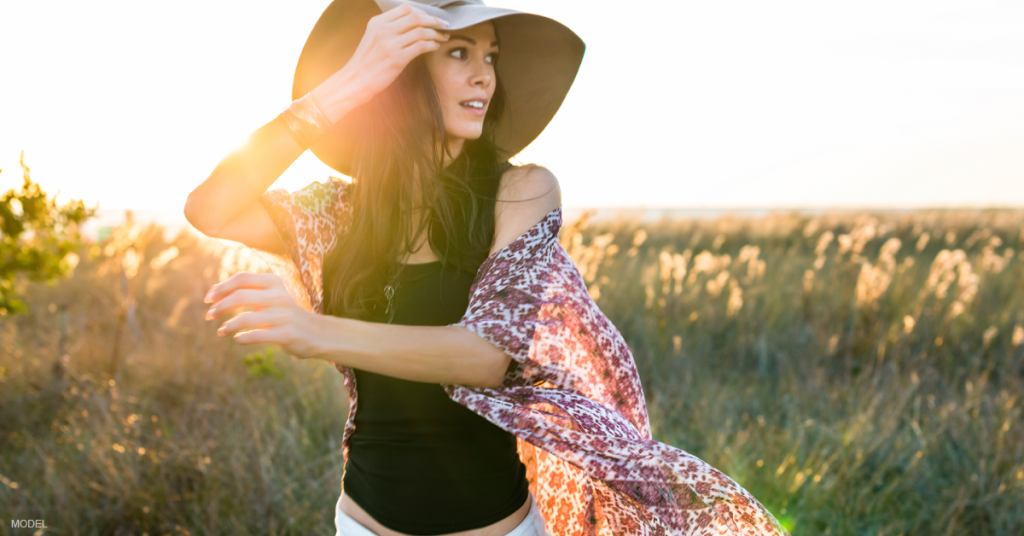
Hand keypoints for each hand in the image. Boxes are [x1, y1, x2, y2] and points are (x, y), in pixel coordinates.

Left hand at [203, 272, 322, 358]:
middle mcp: (279, 296)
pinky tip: (238, 339)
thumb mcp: (271, 295)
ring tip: (221, 331)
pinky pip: (257, 336)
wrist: (317, 333)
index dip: (221, 288)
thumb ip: (248, 291)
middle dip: (220, 307)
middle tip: (209, 316)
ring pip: (246, 318)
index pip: (242, 279)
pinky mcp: (286, 335)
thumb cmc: (286, 314)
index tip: (208, 299)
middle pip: (241, 296)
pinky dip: (243, 338)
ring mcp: (284, 316)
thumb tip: (214, 292)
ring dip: (228, 326)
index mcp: (274, 282)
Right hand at [311, 3, 449, 121]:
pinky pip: (421, 46)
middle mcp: (383, 29)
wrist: (355, 81)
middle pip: (416, 17)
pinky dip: (432, 45)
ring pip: (421, 31)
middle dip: (434, 20)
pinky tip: (435, 47)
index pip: (405, 8)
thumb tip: (411, 25)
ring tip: (443, 37)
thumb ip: (388, 29)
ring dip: (436, 34)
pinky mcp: (397, 58)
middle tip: (444, 25)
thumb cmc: (366, 62)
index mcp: (377, 22)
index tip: (432, 18)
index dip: (423, 12)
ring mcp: (390, 43)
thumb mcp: (372, 38)